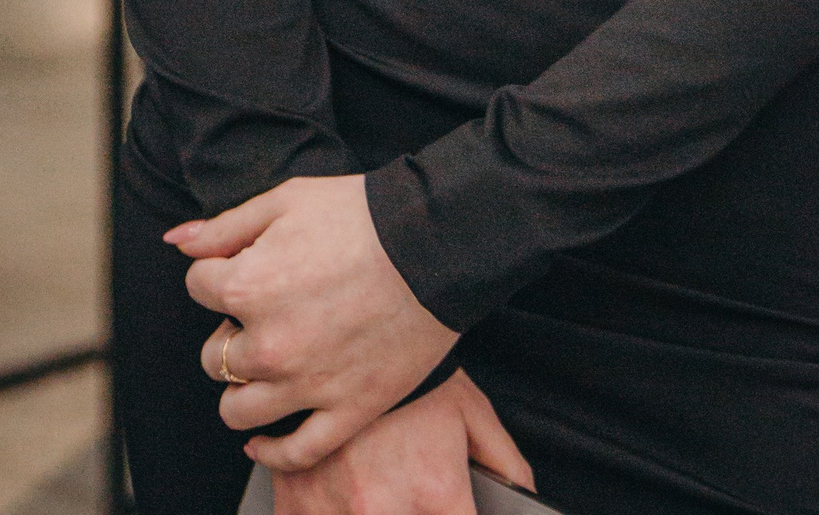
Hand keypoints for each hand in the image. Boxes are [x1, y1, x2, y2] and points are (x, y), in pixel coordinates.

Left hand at [170, 175, 457, 471]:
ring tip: (264, 367)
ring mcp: (307, 385)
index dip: (218, 273)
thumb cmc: (362, 213)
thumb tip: (176, 242)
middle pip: (212, 356)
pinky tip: (264, 439)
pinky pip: (293, 452)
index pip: (198, 287)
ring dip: (241, 390)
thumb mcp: (287, 199)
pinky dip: (271, 451)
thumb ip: (224, 226)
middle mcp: (269, 344)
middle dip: (229, 333)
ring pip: (238, 411)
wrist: (437, 242)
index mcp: (248, 287)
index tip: (244, 266)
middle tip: (264, 314)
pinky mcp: (346, 411)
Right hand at [261, 371, 532, 511]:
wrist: (347, 321)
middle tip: (403, 480)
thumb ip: (505, 464)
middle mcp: (383, 507)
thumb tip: (523, 500)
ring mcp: (334, 507)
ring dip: (363, 509)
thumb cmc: (414, 370)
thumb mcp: (471, 411)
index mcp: (435, 491)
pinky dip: (324, 509)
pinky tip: (337, 487)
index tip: (452, 505)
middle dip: (410, 510)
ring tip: (370, 478)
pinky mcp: (295, 499)